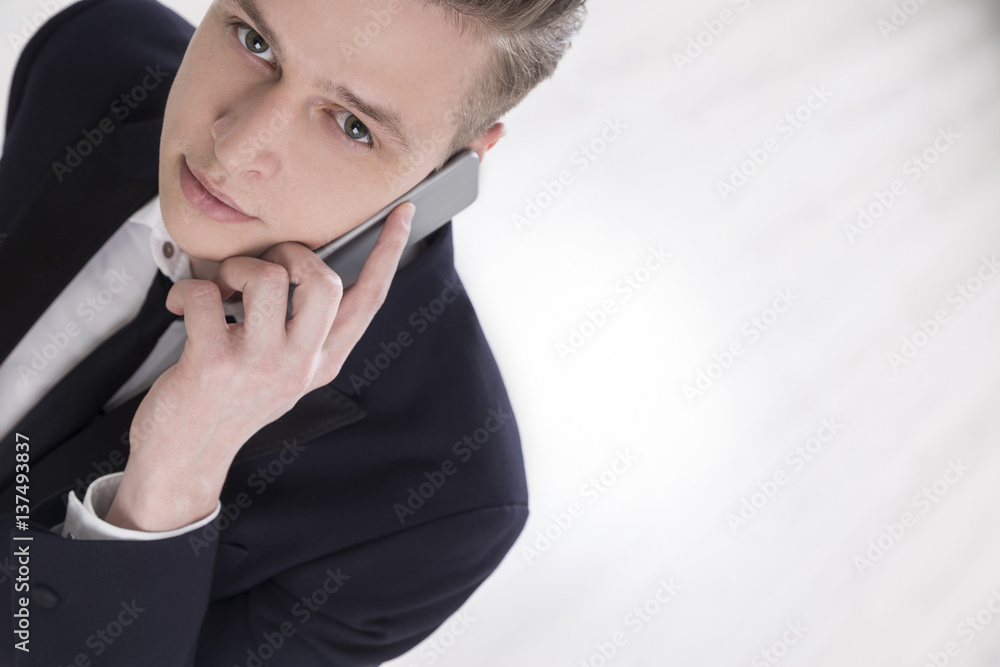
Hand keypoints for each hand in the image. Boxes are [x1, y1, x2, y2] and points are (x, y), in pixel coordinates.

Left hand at [105, 202, 413, 530]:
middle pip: (324, 282)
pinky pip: (205, 295)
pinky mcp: (213, 364)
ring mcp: (260, 365)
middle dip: (289, 254)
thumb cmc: (230, 404)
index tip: (401, 213)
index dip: (389, 252)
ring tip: (220, 287)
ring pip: (266, 278)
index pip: (370, 299)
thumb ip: (303, 332)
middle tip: (263, 264)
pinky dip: (186, 291)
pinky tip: (179, 307)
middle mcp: (301, 363)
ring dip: (235, 267)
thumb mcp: (285, 374)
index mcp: (324, 360)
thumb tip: (296, 267)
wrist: (185, 457)